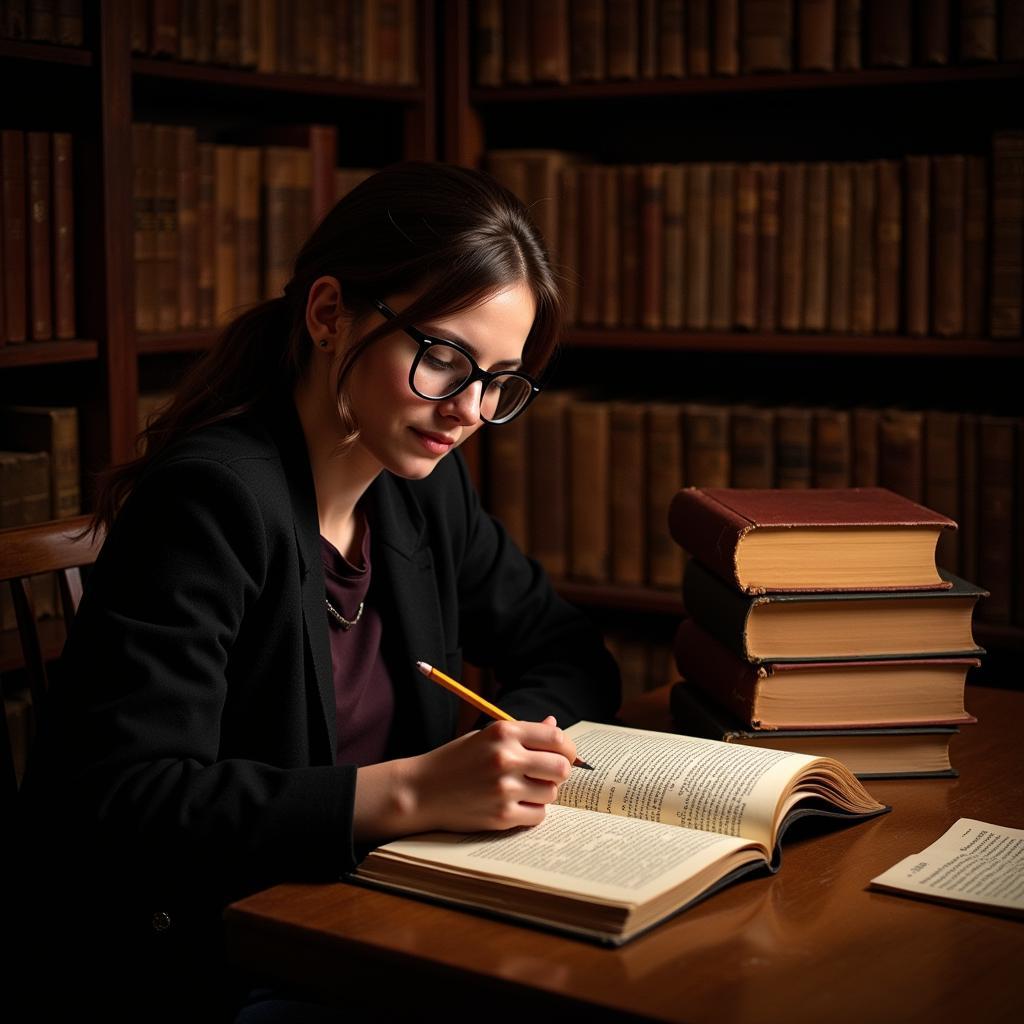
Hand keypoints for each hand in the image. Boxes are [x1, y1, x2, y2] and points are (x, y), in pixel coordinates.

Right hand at [400, 715, 576, 833]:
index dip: (567, 748)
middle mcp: (506, 758)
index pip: (556, 737)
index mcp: (503, 732)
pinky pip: (538, 815)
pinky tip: (516, 804)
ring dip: (544, 792)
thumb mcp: (486, 736)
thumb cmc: (456, 760)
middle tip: (548, 774)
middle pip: (561, 767)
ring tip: (524, 789)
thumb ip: (523, 733)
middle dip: (560, 771)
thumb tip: (554, 724)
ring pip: (551, 793)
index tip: (565, 754)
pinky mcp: (501, 815)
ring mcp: (504, 789)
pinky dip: (533, 811)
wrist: (421, 790)